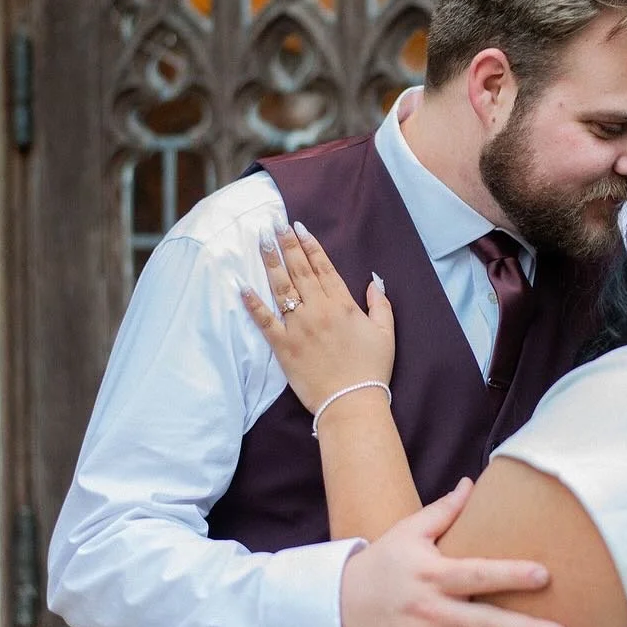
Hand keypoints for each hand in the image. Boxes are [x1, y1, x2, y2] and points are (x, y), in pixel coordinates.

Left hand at [242, 220, 394, 412]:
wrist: (351, 402)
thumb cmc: (371, 369)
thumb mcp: (385, 333)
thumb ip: (380, 304)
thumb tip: (374, 281)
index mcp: (342, 304)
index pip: (322, 267)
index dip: (309, 245)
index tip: (297, 227)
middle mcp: (318, 310)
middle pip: (298, 270)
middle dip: (285, 245)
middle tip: (273, 223)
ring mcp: (298, 327)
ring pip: (281, 288)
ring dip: (270, 263)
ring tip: (260, 241)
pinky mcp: (283, 347)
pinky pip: (264, 321)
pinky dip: (253, 303)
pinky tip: (241, 286)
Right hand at [344, 479, 565, 626]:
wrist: (336, 611)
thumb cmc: (380, 567)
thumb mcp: (407, 533)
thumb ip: (442, 512)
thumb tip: (470, 484)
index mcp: (432, 575)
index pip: (478, 574)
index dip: (512, 575)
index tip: (544, 575)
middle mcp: (430, 611)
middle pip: (486, 624)